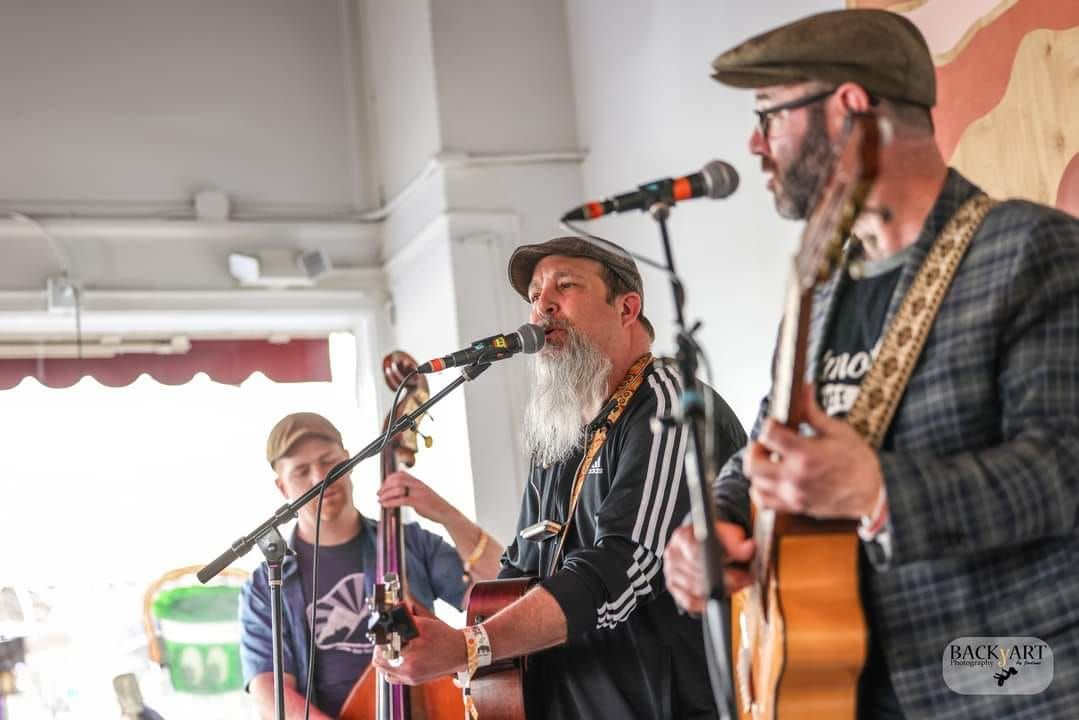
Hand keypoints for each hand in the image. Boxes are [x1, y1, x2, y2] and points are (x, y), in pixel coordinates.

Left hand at [370, 614, 466, 685]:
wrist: (462, 651)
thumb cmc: (446, 638)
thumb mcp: (424, 624)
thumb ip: (405, 620)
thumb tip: (392, 614)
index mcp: (408, 660)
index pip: (380, 654)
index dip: (380, 642)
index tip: (384, 634)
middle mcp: (408, 673)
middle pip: (380, 665)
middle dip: (381, 650)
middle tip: (387, 639)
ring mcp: (411, 679)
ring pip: (386, 673)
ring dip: (386, 660)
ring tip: (394, 648)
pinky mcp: (416, 681)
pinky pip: (396, 678)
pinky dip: (394, 668)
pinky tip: (401, 657)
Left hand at [378, 470, 451, 523]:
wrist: (447, 513)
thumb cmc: (433, 505)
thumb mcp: (422, 494)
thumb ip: (411, 490)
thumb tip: (398, 493)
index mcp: (417, 481)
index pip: (400, 474)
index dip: (388, 479)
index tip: (382, 487)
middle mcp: (417, 484)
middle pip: (397, 478)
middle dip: (385, 486)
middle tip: (379, 494)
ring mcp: (418, 492)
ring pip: (398, 488)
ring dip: (386, 494)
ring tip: (381, 500)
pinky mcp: (419, 502)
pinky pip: (402, 500)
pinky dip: (391, 502)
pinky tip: (386, 505)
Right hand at [664, 522, 754, 613]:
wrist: (701, 541)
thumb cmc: (712, 537)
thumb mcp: (726, 532)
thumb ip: (736, 540)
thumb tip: (749, 548)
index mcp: (682, 536)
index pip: (697, 553)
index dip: (720, 564)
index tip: (739, 570)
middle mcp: (673, 554)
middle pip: (698, 573)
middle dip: (727, 580)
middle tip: (746, 579)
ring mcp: (671, 572)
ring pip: (696, 588)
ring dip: (721, 591)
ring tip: (738, 586)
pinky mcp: (674, 587)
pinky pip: (689, 602)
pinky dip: (705, 603)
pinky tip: (719, 597)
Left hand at [746, 384, 882, 517]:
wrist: (871, 493)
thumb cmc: (858, 462)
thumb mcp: (838, 430)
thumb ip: (813, 411)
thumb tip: (804, 388)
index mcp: (805, 453)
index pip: (768, 433)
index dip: (770, 423)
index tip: (776, 423)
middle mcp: (795, 476)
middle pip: (753, 462)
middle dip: (756, 448)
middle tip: (767, 443)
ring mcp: (793, 494)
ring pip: (755, 482)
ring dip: (758, 468)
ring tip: (770, 460)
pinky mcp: (794, 506)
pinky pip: (762, 501)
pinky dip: (759, 490)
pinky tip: (769, 479)